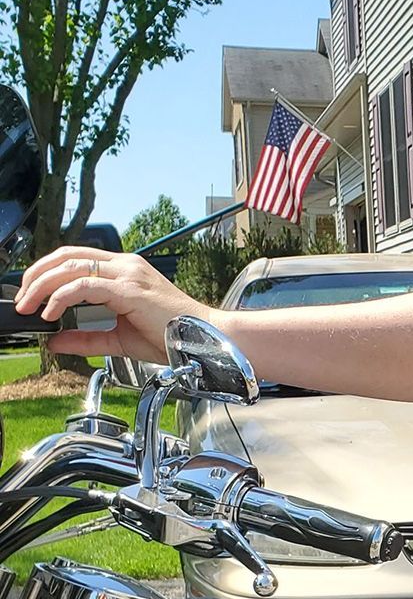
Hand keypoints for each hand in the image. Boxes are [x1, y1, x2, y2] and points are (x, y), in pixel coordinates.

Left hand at [14, 248, 215, 362]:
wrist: (205, 340)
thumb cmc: (172, 337)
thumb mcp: (119, 339)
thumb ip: (87, 338)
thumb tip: (55, 342)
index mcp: (124, 271)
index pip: (75, 258)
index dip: (46, 272)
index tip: (31, 294)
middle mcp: (125, 265)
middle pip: (66, 256)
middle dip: (36, 275)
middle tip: (22, 300)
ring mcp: (128, 274)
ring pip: (70, 267)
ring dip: (42, 285)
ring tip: (29, 305)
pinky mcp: (129, 289)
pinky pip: (84, 286)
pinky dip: (61, 297)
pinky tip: (51, 312)